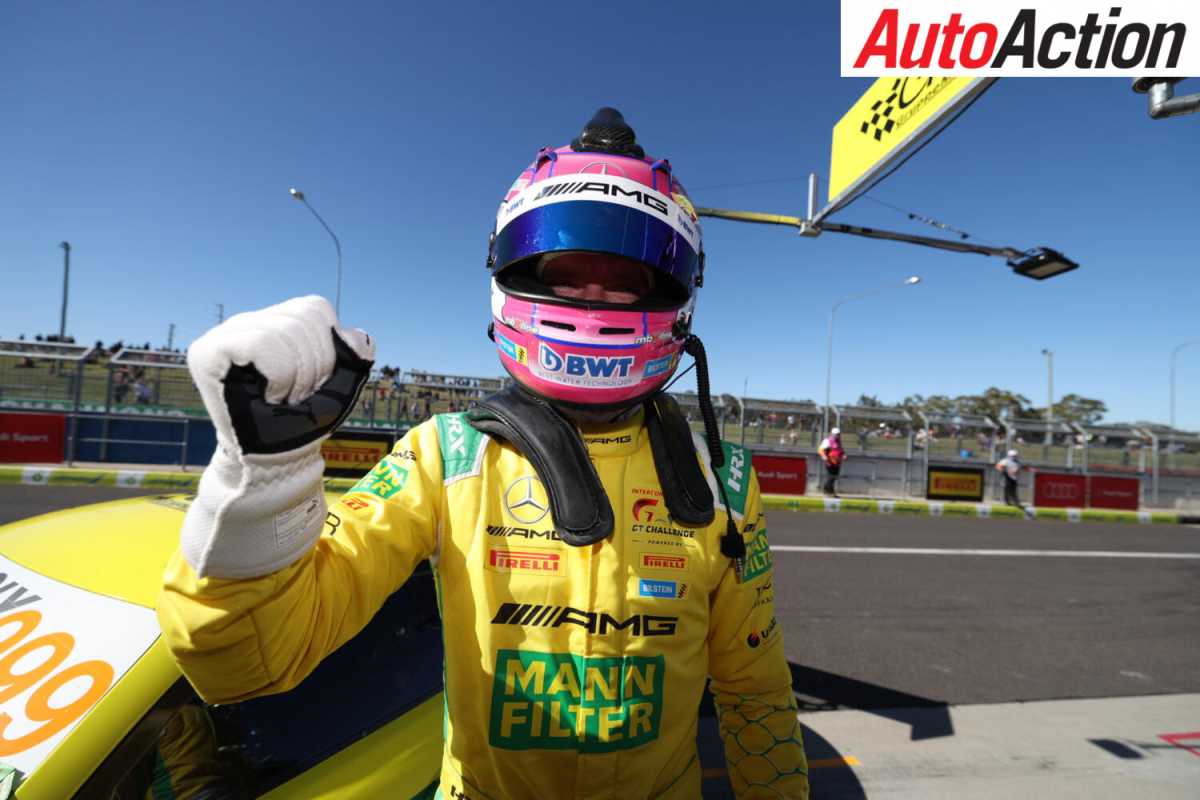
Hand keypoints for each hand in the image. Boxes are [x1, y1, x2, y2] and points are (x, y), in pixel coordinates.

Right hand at [180, 296, 375, 577]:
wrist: (272, 460)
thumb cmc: (300, 422)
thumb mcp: (338, 384)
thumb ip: (352, 355)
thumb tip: (354, 335)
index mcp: (275, 321)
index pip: (314, 309)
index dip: (327, 349)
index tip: (313, 382)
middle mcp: (246, 322)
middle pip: (303, 317)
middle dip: (315, 365)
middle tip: (296, 395)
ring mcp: (223, 335)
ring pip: (285, 330)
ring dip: (297, 375)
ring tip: (281, 397)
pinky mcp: (206, 352)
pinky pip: (262, 343)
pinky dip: (279, 375)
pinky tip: (268, 395)